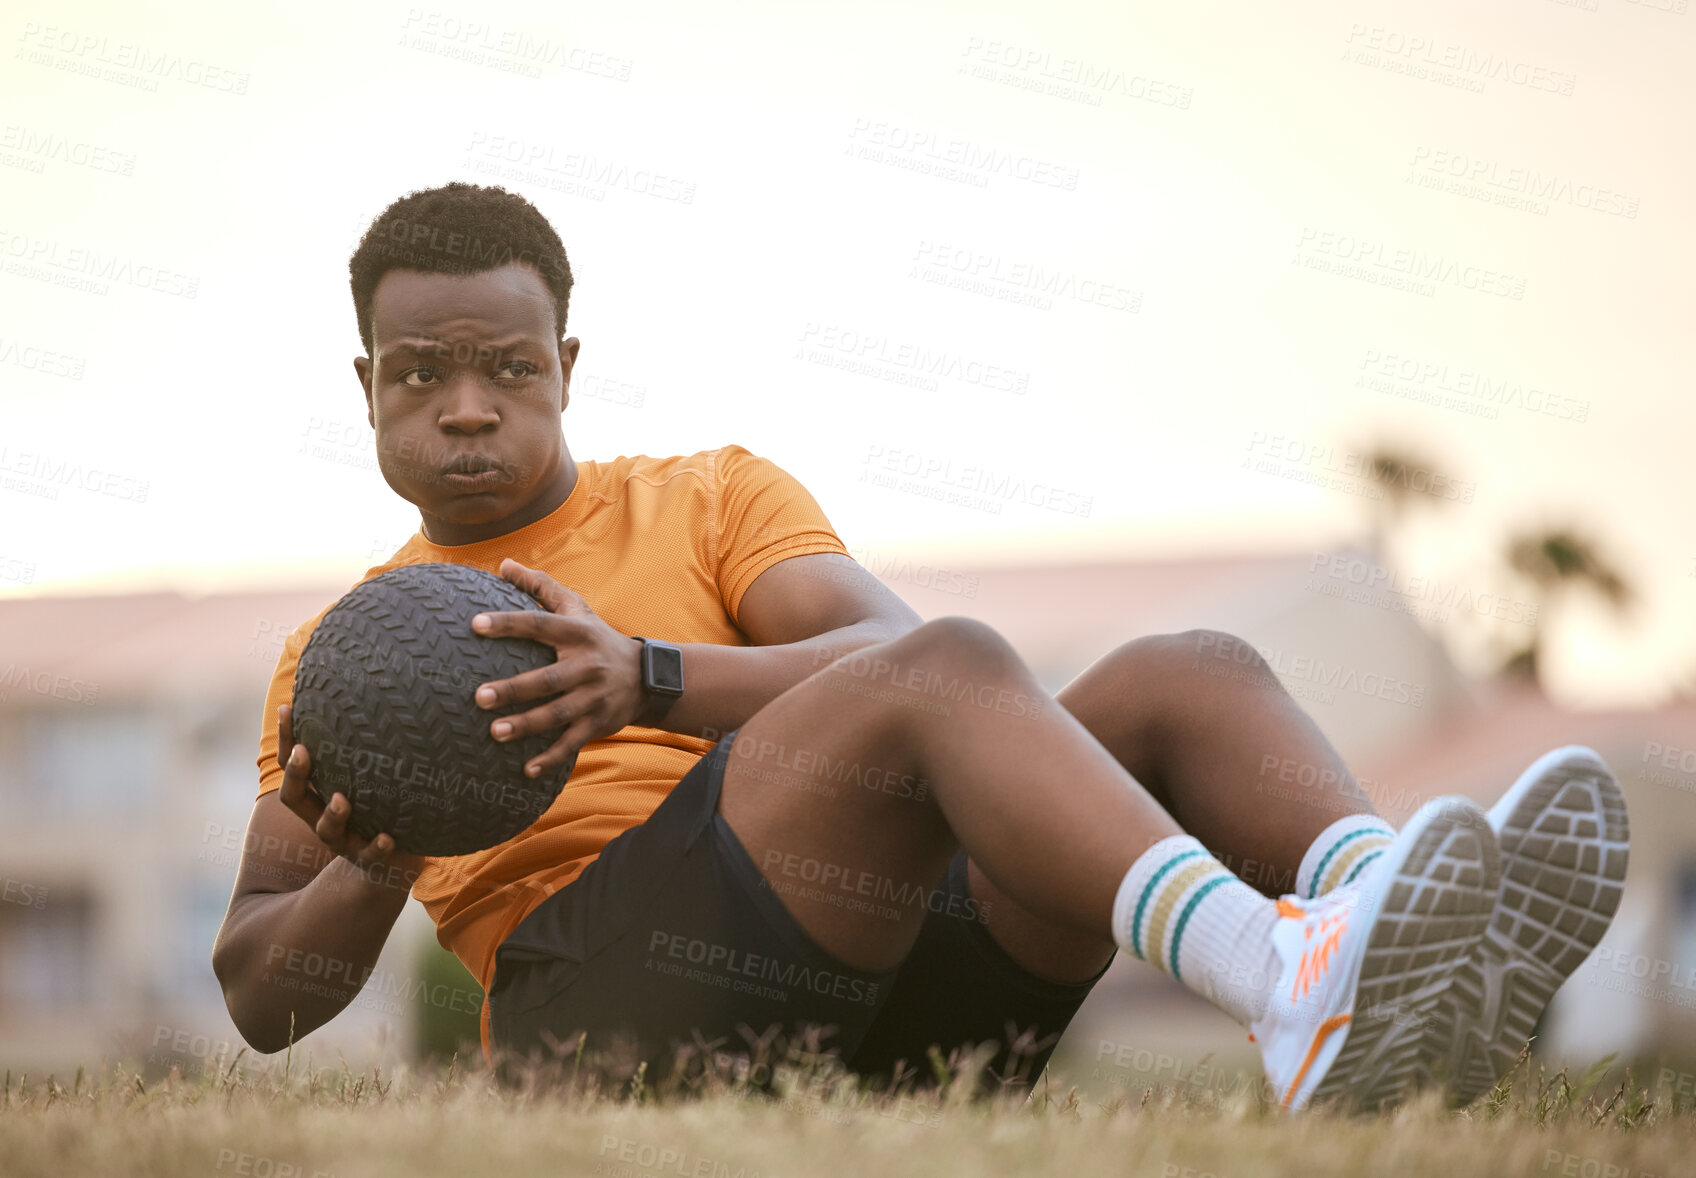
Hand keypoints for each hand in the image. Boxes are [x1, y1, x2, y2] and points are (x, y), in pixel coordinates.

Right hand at [275, 703, 426, 884]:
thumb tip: (366, 684)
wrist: (395, 861)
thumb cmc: (380, 806)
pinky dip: (378, 847)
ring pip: (328, 831)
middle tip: (303, 752)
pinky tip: (388, 837)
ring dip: (333, 814)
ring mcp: (346, 840)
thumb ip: (361, 742)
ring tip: (341, 799)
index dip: (286, 738)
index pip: (292, 763)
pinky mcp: (373, 858)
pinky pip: (372, 856)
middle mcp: (323, 817)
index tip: (287, 707)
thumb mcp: (367, 773)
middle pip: (294, 798)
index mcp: (318, 793)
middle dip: (297, 774)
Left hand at [471, 558, 647, 777]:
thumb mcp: (577, 608)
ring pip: (557, 714)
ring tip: (494, 732)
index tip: (475, 624)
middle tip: (478, 696)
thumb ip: (541, 587)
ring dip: (526, 725)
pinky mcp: (598, 723)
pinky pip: (572, 743)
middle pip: (546, 679)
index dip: (508, 623)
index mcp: (577, 633)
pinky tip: (526, 770)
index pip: (538, 624)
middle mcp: (586, 665)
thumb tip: (503, 564)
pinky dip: (551, 758)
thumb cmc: (597, 638)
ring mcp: (594, 697)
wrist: (647, 676)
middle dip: (513, 689)